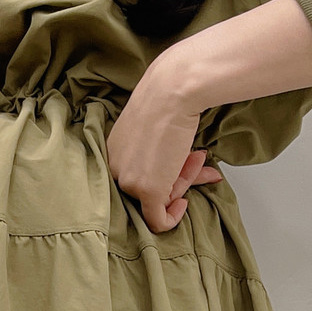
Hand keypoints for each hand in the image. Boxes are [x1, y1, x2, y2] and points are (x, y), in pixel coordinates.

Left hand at [107, 56, 222, 231]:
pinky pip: (158, 221)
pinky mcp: (147, 191)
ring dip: (183, 183)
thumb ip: (165, 156)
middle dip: (178, 177)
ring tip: (198, 157)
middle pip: (147, 190)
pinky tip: (184, 204)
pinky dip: (173, 219)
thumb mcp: (159, 130)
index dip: (165, 173)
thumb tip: (185, 167)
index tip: (185, 162)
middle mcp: (115, 168)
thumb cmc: (168, 97)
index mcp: (113, 152)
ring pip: (158, 202)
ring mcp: (129, 182)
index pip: (138, 177)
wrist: (174, 89)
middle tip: (198, 159)